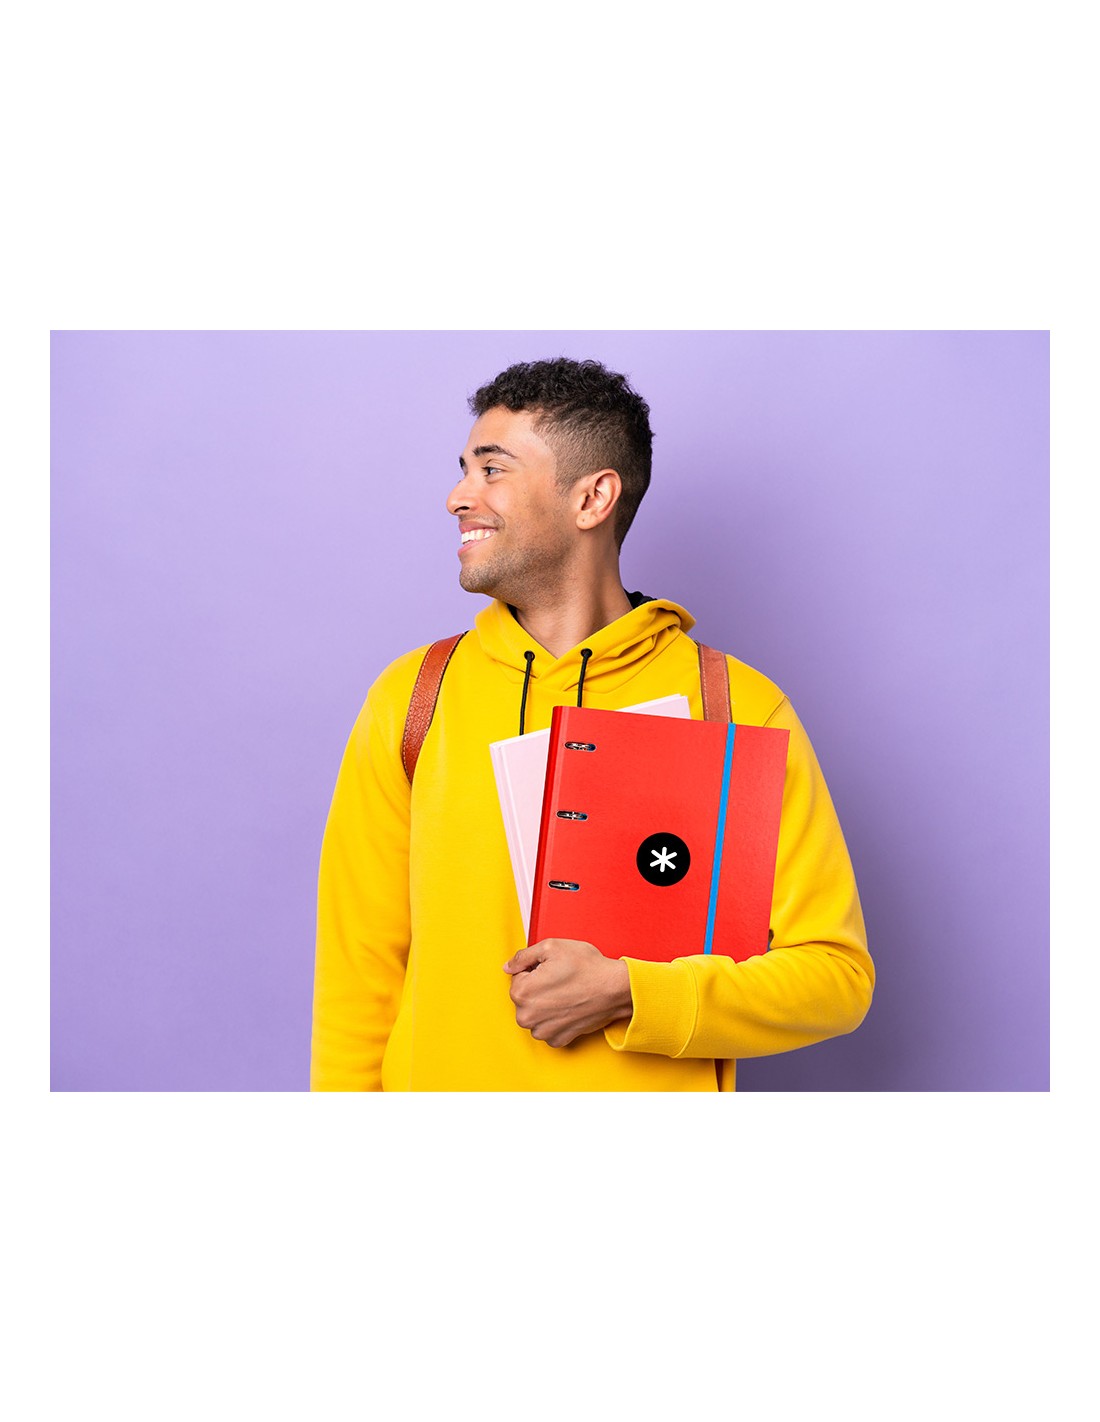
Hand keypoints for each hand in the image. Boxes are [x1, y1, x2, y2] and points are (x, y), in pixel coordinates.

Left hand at [502, 938, 632, 1047]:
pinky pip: (548, 1028)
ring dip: (545, 1005)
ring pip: (534, 1014)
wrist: (614, 988)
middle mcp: (527, 1016)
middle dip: (537, 988)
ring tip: (566, 994)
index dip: (535, 970)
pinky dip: (556, 1019)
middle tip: (560, 980)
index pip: (517, 976)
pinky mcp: (558, 1039)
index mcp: (521, 992)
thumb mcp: (551, 947)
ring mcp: (542, 1031)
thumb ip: (522, 956)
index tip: (551, 970)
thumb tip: (508, 966)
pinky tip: (569, 1008)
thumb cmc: (587, 967)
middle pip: (524, 997)